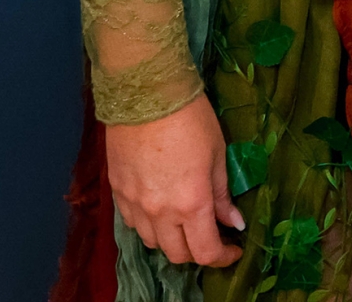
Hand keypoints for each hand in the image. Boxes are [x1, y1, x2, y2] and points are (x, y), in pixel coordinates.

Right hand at [104, 94, 243, 267]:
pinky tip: (160, 207)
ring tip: (185, 220)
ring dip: (172, 239)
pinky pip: (133, 225)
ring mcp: (135, 206)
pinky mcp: (117, 195)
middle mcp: (160, 213)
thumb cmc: (192, 119)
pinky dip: (150, 225)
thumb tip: (233, 222)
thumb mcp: (218, 154)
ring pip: (153, 243)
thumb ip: (222, 194)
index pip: (205, 251)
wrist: (147, 95)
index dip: (223, 256)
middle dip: (198, 249)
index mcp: (191, 203)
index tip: (234, 248)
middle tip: (211, 232)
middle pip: (177, 254)